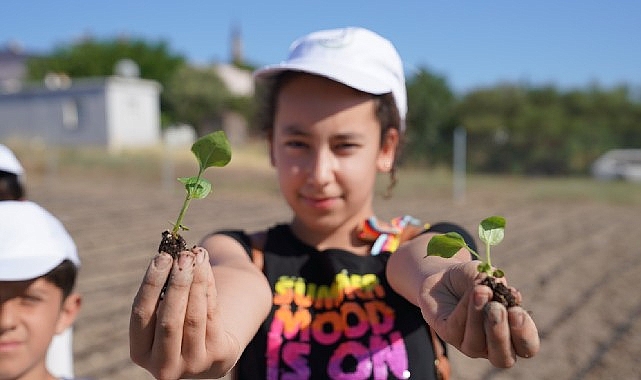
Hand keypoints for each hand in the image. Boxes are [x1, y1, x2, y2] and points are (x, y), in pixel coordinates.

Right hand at [129, 248, 238, 379]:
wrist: (210, 350)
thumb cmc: (179, 322)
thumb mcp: (163, 313)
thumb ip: (162, 291)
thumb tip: (174, 253)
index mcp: (140, 353)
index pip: (141, 315)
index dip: (151, 284)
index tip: (162, 257)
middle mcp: (163, 366)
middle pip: (168, 320)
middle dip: (177, 284)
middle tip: (183, 256)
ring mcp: (192, 365)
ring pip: (194, 317)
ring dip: (196, 282)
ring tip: (198, 256)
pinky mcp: (217, 357)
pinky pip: (213, 316)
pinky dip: (209, 289)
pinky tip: (206, 268)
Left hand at [418, 261, 539, 367]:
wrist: (444, 277)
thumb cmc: (474, 280)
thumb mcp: (489, 276)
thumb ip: (497, 284)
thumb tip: (503, 288)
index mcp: (512, 334)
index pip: (527, 347)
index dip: (524, 333)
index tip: (517, 311)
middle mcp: (493, 346)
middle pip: (503, 358)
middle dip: (500, 334)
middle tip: (497, 308)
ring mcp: (470, 344)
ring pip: (476, 344)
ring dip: (479, 317)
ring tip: (481, 291)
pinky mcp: (449, 336)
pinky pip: (457, 327)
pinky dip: (465, 307)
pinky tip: (471, 291)